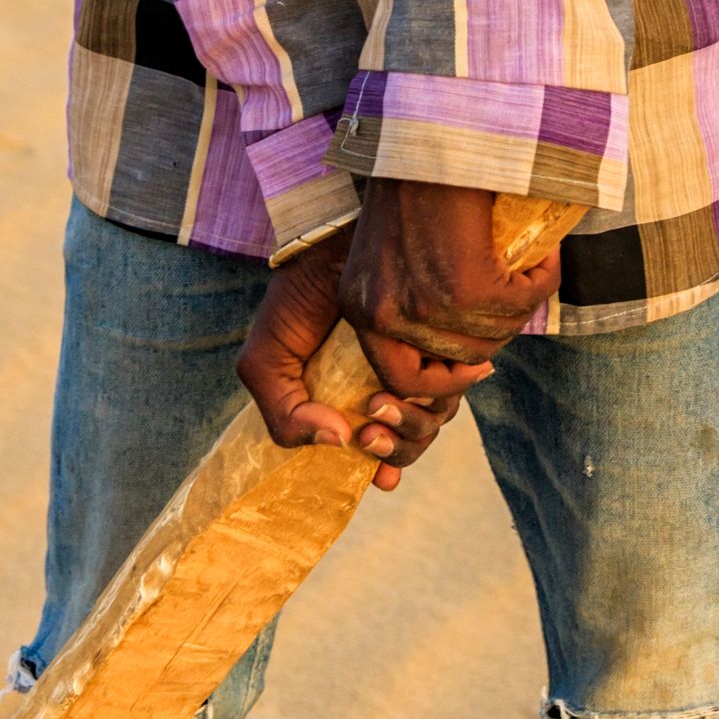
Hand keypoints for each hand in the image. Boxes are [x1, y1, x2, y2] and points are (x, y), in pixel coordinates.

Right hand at [238, 227, 481, 490]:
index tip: (382, 478)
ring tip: (382, 401)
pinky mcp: (438, 345)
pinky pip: (452, 385)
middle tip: (371, 432)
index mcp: (346, 404)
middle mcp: (384, 389)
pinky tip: (416, 381)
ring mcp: (414, 366)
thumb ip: (283, 414)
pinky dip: (442, 393)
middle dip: (397, 448)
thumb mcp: (266, 361)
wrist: (332, 240)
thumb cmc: (296, 299)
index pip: (375, 453)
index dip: (384, 469)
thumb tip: (339, 442)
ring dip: (414, 423)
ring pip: (432, 420)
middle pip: (408, 444)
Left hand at [338, 178, 561, 374]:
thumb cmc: (415, 183)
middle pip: (458, 360)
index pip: (398, 379)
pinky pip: (521, 304)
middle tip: (511, 304)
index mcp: (359, 307)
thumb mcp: (393, 254)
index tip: (475, 364)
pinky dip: (542, 281)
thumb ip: (413, 302)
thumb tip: (466, 356)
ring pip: (494, 335)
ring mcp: (424, 303)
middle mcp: (382, 313)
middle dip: (494, 337)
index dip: (444, 380)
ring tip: (527, 271)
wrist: (430, 134)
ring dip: (521, 306)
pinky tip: (541, 257)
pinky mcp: (466, 286)